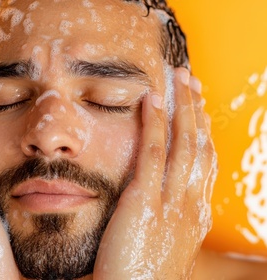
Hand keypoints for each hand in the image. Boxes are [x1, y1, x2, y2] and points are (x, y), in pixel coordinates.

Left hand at [93, 68, 217, 278]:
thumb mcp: (163, 249)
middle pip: (201, 147)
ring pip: (184, 143)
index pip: (204, 166)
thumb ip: (164, 224)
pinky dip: (155, 123)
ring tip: (178, 79)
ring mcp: (172, 203)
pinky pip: (154, 153)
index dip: (203, 134)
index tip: (198, 113)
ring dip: (182, 107)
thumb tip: (155, 207)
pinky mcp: (145, 202)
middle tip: (192, 82)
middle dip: (198, 111)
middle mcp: (191, 205)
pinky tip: (150, 100)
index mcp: (194, 217)